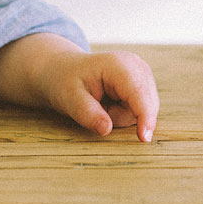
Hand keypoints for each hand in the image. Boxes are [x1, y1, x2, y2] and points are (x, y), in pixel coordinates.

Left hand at [0, 33, 159, 141]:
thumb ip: (88, 113)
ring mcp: (140, 71)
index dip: (145, 116)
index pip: (140, 93)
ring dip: (124, 115)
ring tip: (99, 106)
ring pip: (143, 107)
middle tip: (99, 114)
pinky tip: (106, 103)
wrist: (56, 70)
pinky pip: (139, 107)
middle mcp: (134, 64)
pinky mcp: (140, 80)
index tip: (144, 138)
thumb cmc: (59, 83)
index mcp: (118, 65)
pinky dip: (124, 112)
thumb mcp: (67, 99)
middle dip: (128, 117)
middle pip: (146, 103)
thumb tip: (106, 129)